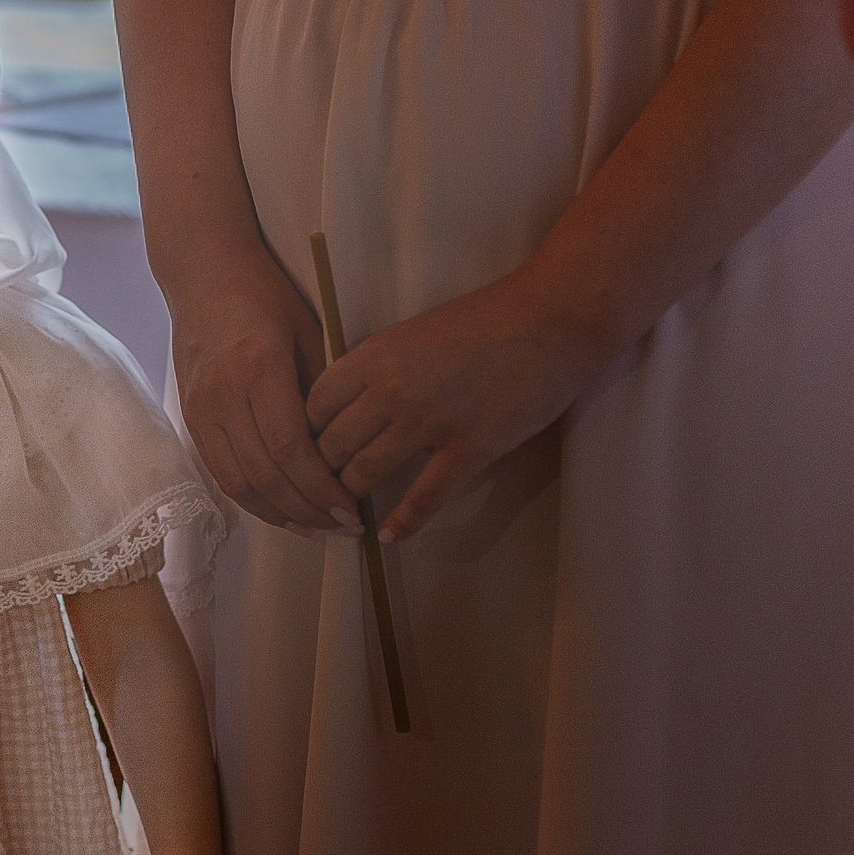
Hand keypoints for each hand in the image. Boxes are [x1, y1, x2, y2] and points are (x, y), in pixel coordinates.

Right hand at [168, 252, 363, 534]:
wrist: (202, 273)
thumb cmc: (265, 294)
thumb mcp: (308, 332)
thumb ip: (323, 390)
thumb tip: (345, 448)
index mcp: (258, 370)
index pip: (290, 449)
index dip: (320, 488)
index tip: (351, 510)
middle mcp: (224, 396)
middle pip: (265, 475)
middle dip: (307, 510)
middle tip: (342, 527)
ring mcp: (201, 409)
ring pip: (238, 482)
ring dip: (279, 513)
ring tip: (315, 527)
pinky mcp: (190, 416)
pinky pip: (220, 471)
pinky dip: (251, 498)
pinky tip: (280, 508)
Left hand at [304, 270, 607, 541]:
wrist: (548, 321)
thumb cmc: (482, 319)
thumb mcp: (410, 332)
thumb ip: (376, 365)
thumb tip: (346, 398)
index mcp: (374, 356)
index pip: (314, 405)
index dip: (305, 430)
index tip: (306, 447)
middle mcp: (390, 392)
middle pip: (333, 444)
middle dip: (320, 469)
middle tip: (317, 487)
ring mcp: (428, 424)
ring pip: (366, 472)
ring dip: (350, 494)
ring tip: (344, 510)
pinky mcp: (469, 450)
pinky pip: (425, 497)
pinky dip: (403, 521)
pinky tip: (389, 535)